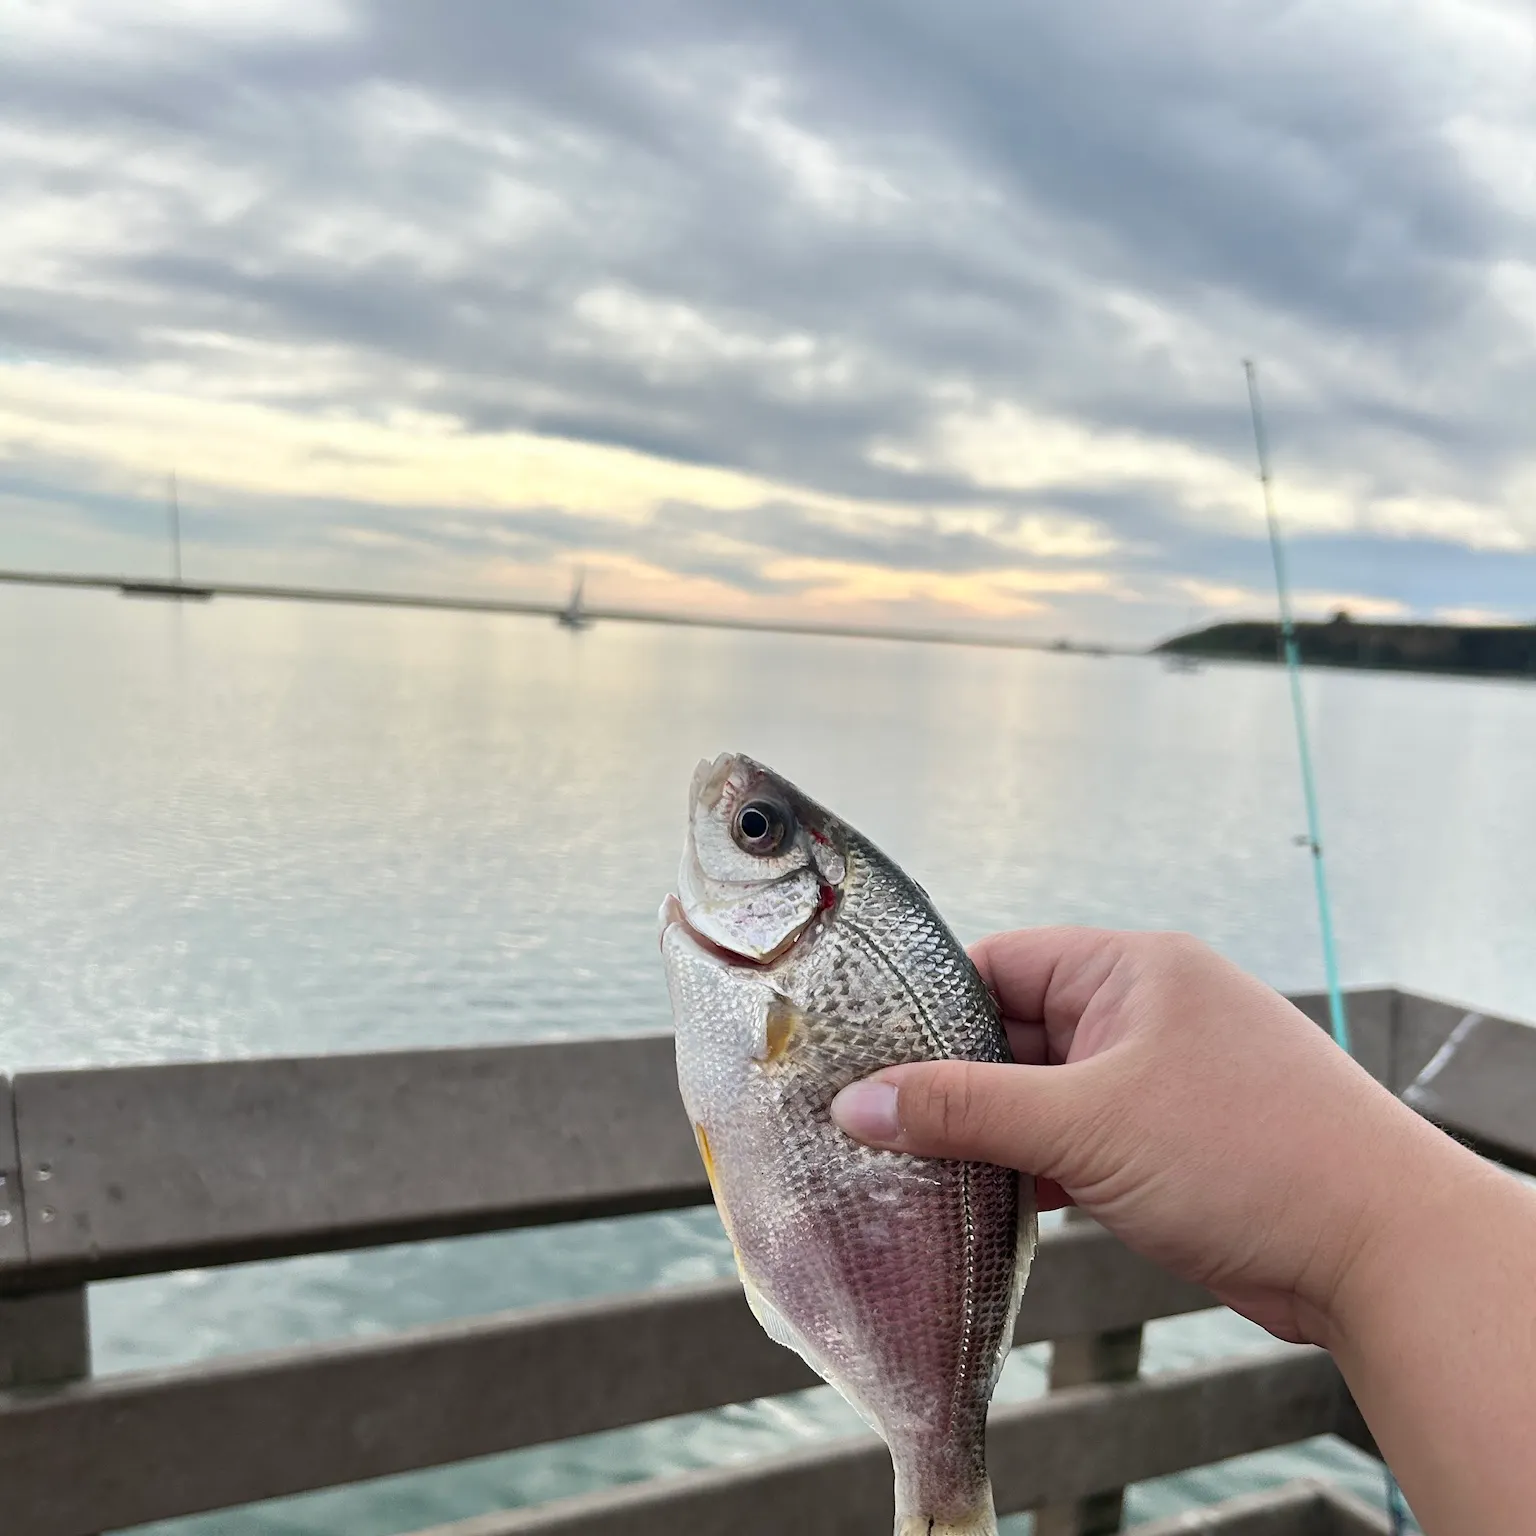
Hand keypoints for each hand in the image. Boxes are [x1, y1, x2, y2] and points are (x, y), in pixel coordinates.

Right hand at [830, 927, 1434, 1346]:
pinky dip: (1032, 1170)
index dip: (928, 1008)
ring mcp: (1155, 1081)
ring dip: (989, 1135)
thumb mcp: (1087, 1124)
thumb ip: (966, 1110)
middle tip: (870, 1122)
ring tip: (908, 1167)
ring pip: (1040, 1096)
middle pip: (1014, 1033)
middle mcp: (1141, 1013)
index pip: (999, 964)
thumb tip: (858, 1102)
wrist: (1380, 1255)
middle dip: (951, 1082)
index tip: (859, 1052)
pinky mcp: (1164, 1144)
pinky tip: (981, 1204)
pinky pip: (1073, 1142)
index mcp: (1130, 970)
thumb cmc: (1249, 1154)